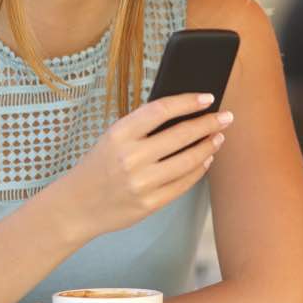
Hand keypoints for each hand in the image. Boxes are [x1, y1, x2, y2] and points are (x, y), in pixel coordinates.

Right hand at [66, 93, 229, 237]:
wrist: (76, 205)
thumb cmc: (99, 165)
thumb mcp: (112, 138)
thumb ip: (143, 127)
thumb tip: (186, 113)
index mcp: (119, 134)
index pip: (161, 110)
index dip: (188, 101)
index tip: (208, 97)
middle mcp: (131, 157)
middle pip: (182, 134)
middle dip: (209, 124)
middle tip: (226, 117)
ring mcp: (142, 182)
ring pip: (189, 160)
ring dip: (209, 146)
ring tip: (219, 137)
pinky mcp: (150, 203)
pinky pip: (184, 183)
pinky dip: (199, 169)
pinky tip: (206, 159)